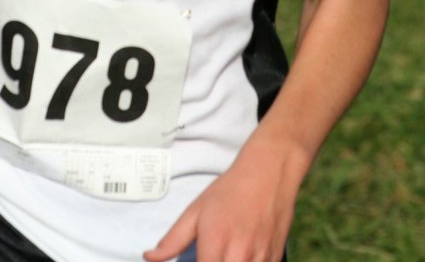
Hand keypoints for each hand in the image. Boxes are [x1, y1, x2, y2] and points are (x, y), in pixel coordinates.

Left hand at [144, 147, 294, 261]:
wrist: (270, 171)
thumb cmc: (230, 190)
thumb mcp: (196, 209)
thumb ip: (173, 239)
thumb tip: (149, 257)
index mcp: (216, 241)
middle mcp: (240, 254)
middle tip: (208, 257)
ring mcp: (261, 259)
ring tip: (225, 254)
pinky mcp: (276, 259)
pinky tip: (241, 256)